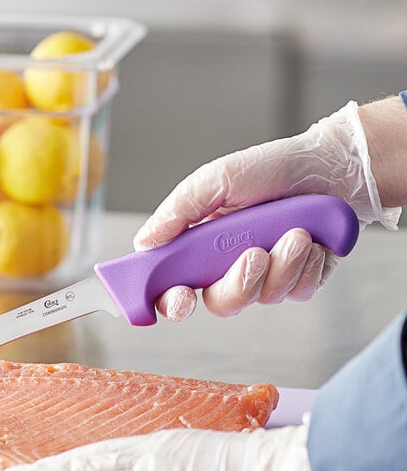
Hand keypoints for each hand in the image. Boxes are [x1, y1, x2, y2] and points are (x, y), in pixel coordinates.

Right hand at [133, 101, 400, 319]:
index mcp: (202, 247)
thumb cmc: (269, 169)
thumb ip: (178, 211)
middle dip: (239, 284)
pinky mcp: (299, 280)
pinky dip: (307, 266)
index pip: (176, 287)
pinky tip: (311, 240)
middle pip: (220, 303)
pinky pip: (298, 292)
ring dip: (282, 265)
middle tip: (255, 254)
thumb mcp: (216, 180)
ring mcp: (265, 277)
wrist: (328, 168)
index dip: (173, 302)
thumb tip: (143, 243)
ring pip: (262, 299)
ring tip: (297, 233)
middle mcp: (229, 267)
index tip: (181, 299)